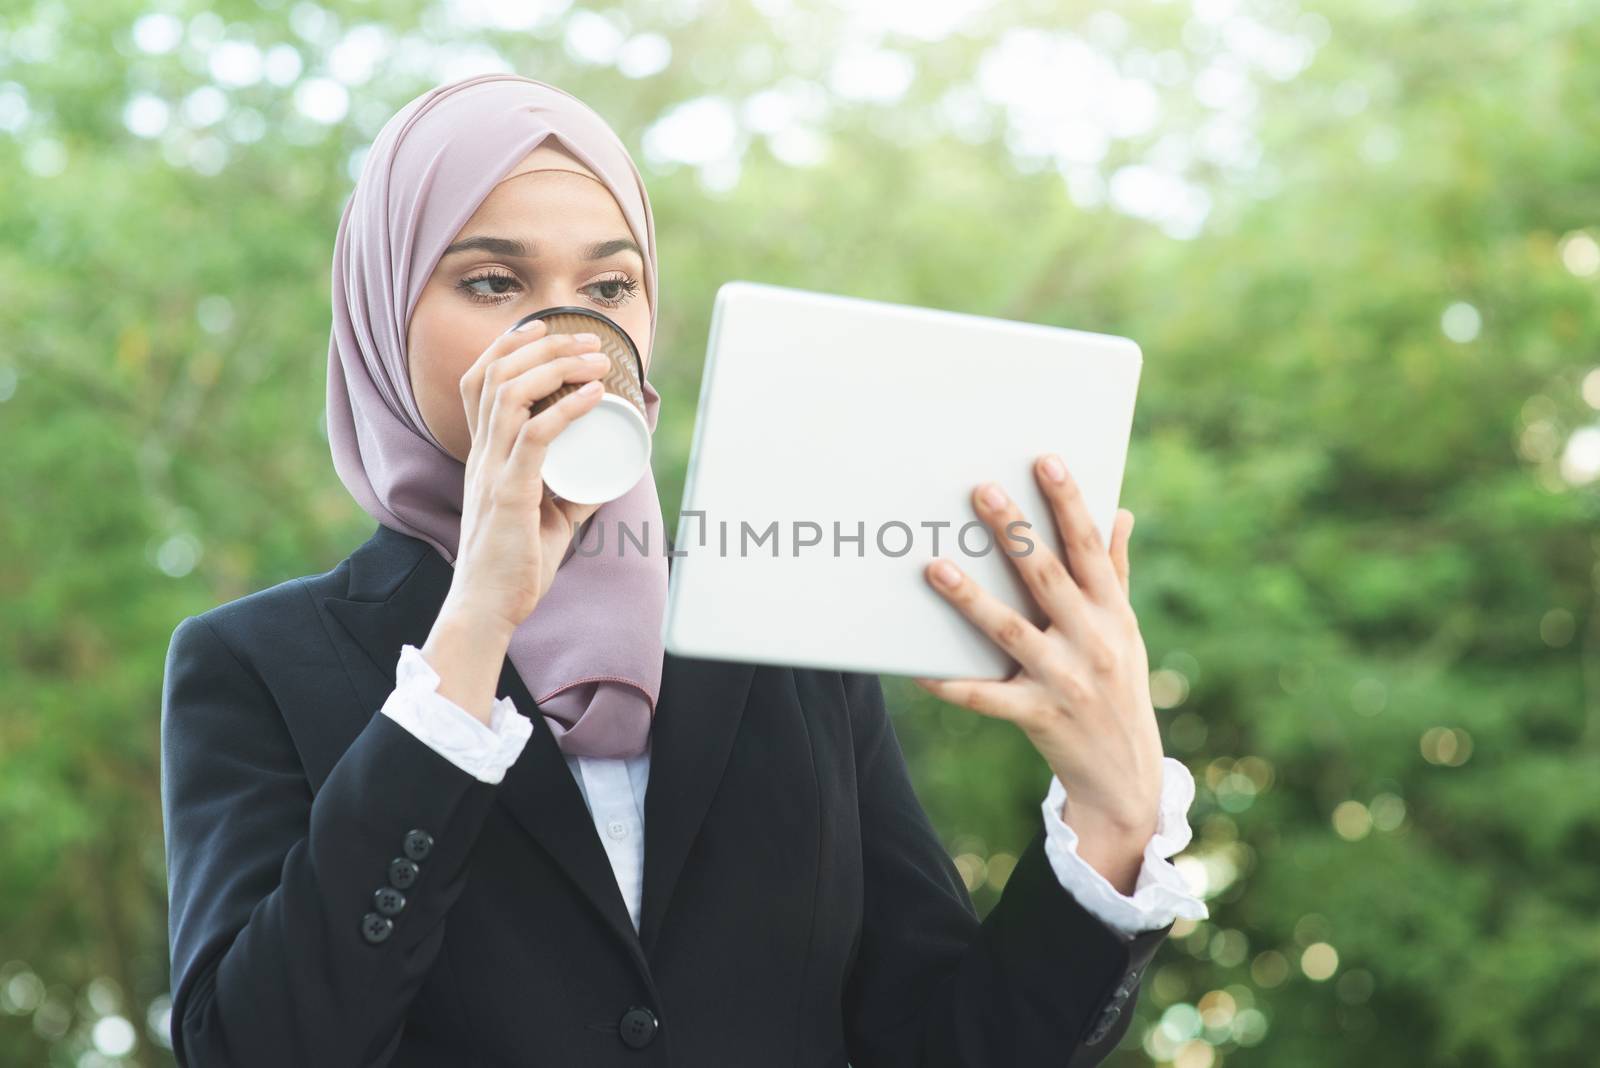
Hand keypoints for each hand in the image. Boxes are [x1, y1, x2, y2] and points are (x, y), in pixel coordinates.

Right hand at [443, 317, 612, 637]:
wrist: (488, 610)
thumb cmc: (515, 565)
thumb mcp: (551, 517)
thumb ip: (572, 492)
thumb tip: (613, 474)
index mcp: (484, 454)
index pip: (481, 380)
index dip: (509, 344)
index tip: (547, 328)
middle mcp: (481, 454)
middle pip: (498, 374)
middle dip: (545, 345)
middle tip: (589, 342)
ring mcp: (491, 472)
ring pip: (511, 394)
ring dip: (556, 367)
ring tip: (596, 360)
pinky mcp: (507, 495)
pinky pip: (534, 437)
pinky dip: (566, 409)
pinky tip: (595, 396)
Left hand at [913, 455, 1163, 892]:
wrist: (1127, 778)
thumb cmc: (1118, 688)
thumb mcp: (1125, 630)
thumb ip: (1116, 573)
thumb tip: (1119, 512)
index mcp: (1113, 613)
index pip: (1089, 548)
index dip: (1069, 503)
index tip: (1047, 462)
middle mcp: (1093, 641)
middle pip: (1047, 576)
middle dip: (1013, 532)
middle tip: (979, 490)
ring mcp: (1065, 681)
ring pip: (1009, 631)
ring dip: (970, 598)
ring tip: (935, 566)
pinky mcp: (1039, 718)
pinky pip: (987, 697)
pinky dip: (953, 683)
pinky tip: (919, 668)